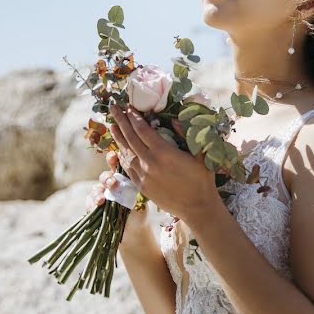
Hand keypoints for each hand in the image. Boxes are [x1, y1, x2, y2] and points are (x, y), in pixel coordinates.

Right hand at [85, 151, 150, 218]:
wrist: (134, 229)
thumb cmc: (139, 211)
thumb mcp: (140, 199)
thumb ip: (134, 189)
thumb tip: (135, 179)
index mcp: (123, 178)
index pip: (116, 164)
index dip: (113, 159)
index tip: (114, 157)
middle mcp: (111, 184)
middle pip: (104, 176)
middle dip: (107, 178)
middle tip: (113, 184)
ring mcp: (102, 195)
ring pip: (96, 188)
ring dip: (99, 192)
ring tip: (102, 199)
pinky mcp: (94, 206)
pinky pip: (90, 200)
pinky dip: (93, 202)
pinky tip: (97, 205)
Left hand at [109, 103, 219, 223]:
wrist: (197, 208)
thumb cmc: (202, 180)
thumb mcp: (199, 154)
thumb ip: (186, 135)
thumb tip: (174, 120)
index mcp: (164, 152)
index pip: (143, 130)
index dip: (134, 117)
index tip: (128, 106)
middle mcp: (149, 162)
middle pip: (130, 137)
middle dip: (121, 121)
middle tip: (113, 108)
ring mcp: (143, 175)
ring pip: (126, 152)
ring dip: (118, 137)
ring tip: (112, 125)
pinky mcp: (141, 186)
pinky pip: (127, 168)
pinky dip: (122, 156)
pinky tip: (120, 150)